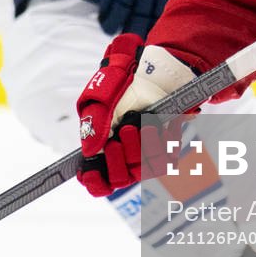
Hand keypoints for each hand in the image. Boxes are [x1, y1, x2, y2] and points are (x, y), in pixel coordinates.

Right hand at [76, 35, 194, 196]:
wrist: (151, 73)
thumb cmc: (121, 86)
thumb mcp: (99, 99)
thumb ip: (92, 124)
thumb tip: (89, 152)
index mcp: (102, 149)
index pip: (97, 182)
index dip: (94, 181)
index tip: (91, 171)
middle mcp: (123, 157)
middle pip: (120, 179)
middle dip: (118, 159)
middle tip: (122, 132)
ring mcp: (144, 154)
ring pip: (142, 171)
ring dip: (139, 148)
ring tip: (139, 123)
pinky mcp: (166, 148)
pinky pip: (164, 160)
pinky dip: (159, 142)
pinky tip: (156, 123)